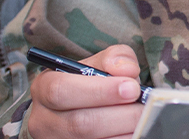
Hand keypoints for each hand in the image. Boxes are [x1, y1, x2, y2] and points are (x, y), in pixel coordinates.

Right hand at [28, 45, 144, 138]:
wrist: (83, 108)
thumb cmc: (92, 82)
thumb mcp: (99, 63)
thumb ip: (114, 58)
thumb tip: (127, 70)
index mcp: (44, 88)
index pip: (62, 91)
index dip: (101, 91)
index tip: (132, 88)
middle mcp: (43, 120)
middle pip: (80, 123)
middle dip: (120, 115)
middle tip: (145, 108)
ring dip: (124, 132)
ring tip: (144, 120)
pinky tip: (135, 132)